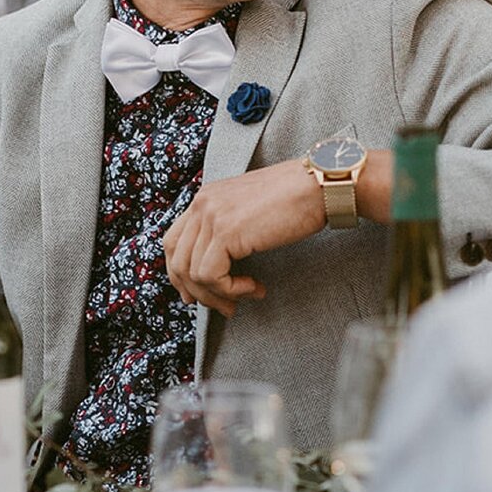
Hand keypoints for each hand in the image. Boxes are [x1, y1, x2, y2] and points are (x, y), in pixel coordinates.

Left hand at [162, 161, 325, 316]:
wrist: (318, 185)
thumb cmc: (297, 197)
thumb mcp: (250, 208)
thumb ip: (228, 227)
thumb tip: (218, 263)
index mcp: (206, 196)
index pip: (173, 241)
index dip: (180, 273)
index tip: (197, 292)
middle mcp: (203, 204)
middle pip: (177, 260)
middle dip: (196, 290)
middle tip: (222, 305)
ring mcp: (211, 217)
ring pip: (193, 273)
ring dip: (218, 294)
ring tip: (245, 295)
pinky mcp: (225, 233)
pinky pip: (211, 276)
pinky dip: (230, 290)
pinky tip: (253, 286)